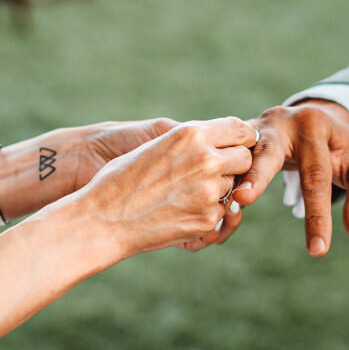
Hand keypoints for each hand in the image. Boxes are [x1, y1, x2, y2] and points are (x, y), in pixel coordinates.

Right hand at [74, 117, 257, 258]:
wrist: (103, 219)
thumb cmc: (120, 179)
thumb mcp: (154, 145)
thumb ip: (188, 142)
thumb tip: (214, 142)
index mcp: (191, 134)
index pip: (239, 130)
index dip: (241, 138)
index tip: (237, 146)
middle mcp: (206, 159)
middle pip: (244, 158)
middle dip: (234, 165)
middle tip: (214, 172)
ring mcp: (209, 191)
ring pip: (232, 187)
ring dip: (218, 189)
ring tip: (185, 194)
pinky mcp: (208, 219)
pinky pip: (220, 211)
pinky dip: (207, 212)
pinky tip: (181, 211)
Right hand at [232, 101, 348, 257]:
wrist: (314, 118)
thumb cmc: (341, 149)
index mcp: (315, 126)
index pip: (316, 177)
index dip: (318, 215)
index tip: (318, 250)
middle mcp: (281, 121)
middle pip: (269, 154)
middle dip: (257, 177)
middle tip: (243, 199)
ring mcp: (255, 128)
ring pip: (239, 156)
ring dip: (229, 180)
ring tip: (219, 204)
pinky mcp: (237, 139)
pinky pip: (225, 162)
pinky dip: (219, 183)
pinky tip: (212, 206)